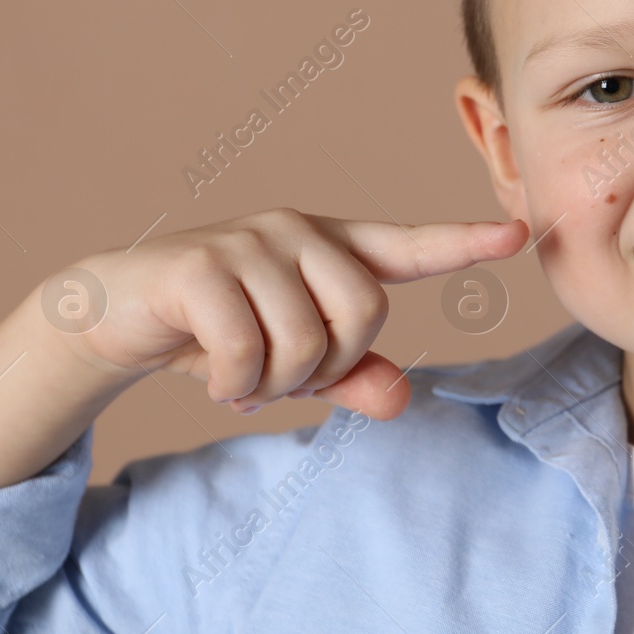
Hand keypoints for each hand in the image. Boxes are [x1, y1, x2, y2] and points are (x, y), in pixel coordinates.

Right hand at [53, 208, 527, 420]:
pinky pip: (248, 349)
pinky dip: (234, 384)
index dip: (464, 244)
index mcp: (330, 250)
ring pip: (307, 338)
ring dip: (274, 381)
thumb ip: (349, 378)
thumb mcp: (290, 362)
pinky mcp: (204, 264)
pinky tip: (213, 380)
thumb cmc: (216, 331)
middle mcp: (299, 232)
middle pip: (367, 313)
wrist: (114, 315)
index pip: (408, 247)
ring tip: (242, 374)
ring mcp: (252, 242)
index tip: (519, 234)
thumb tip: (403, 401)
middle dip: (327, 364)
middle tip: (281, 375)